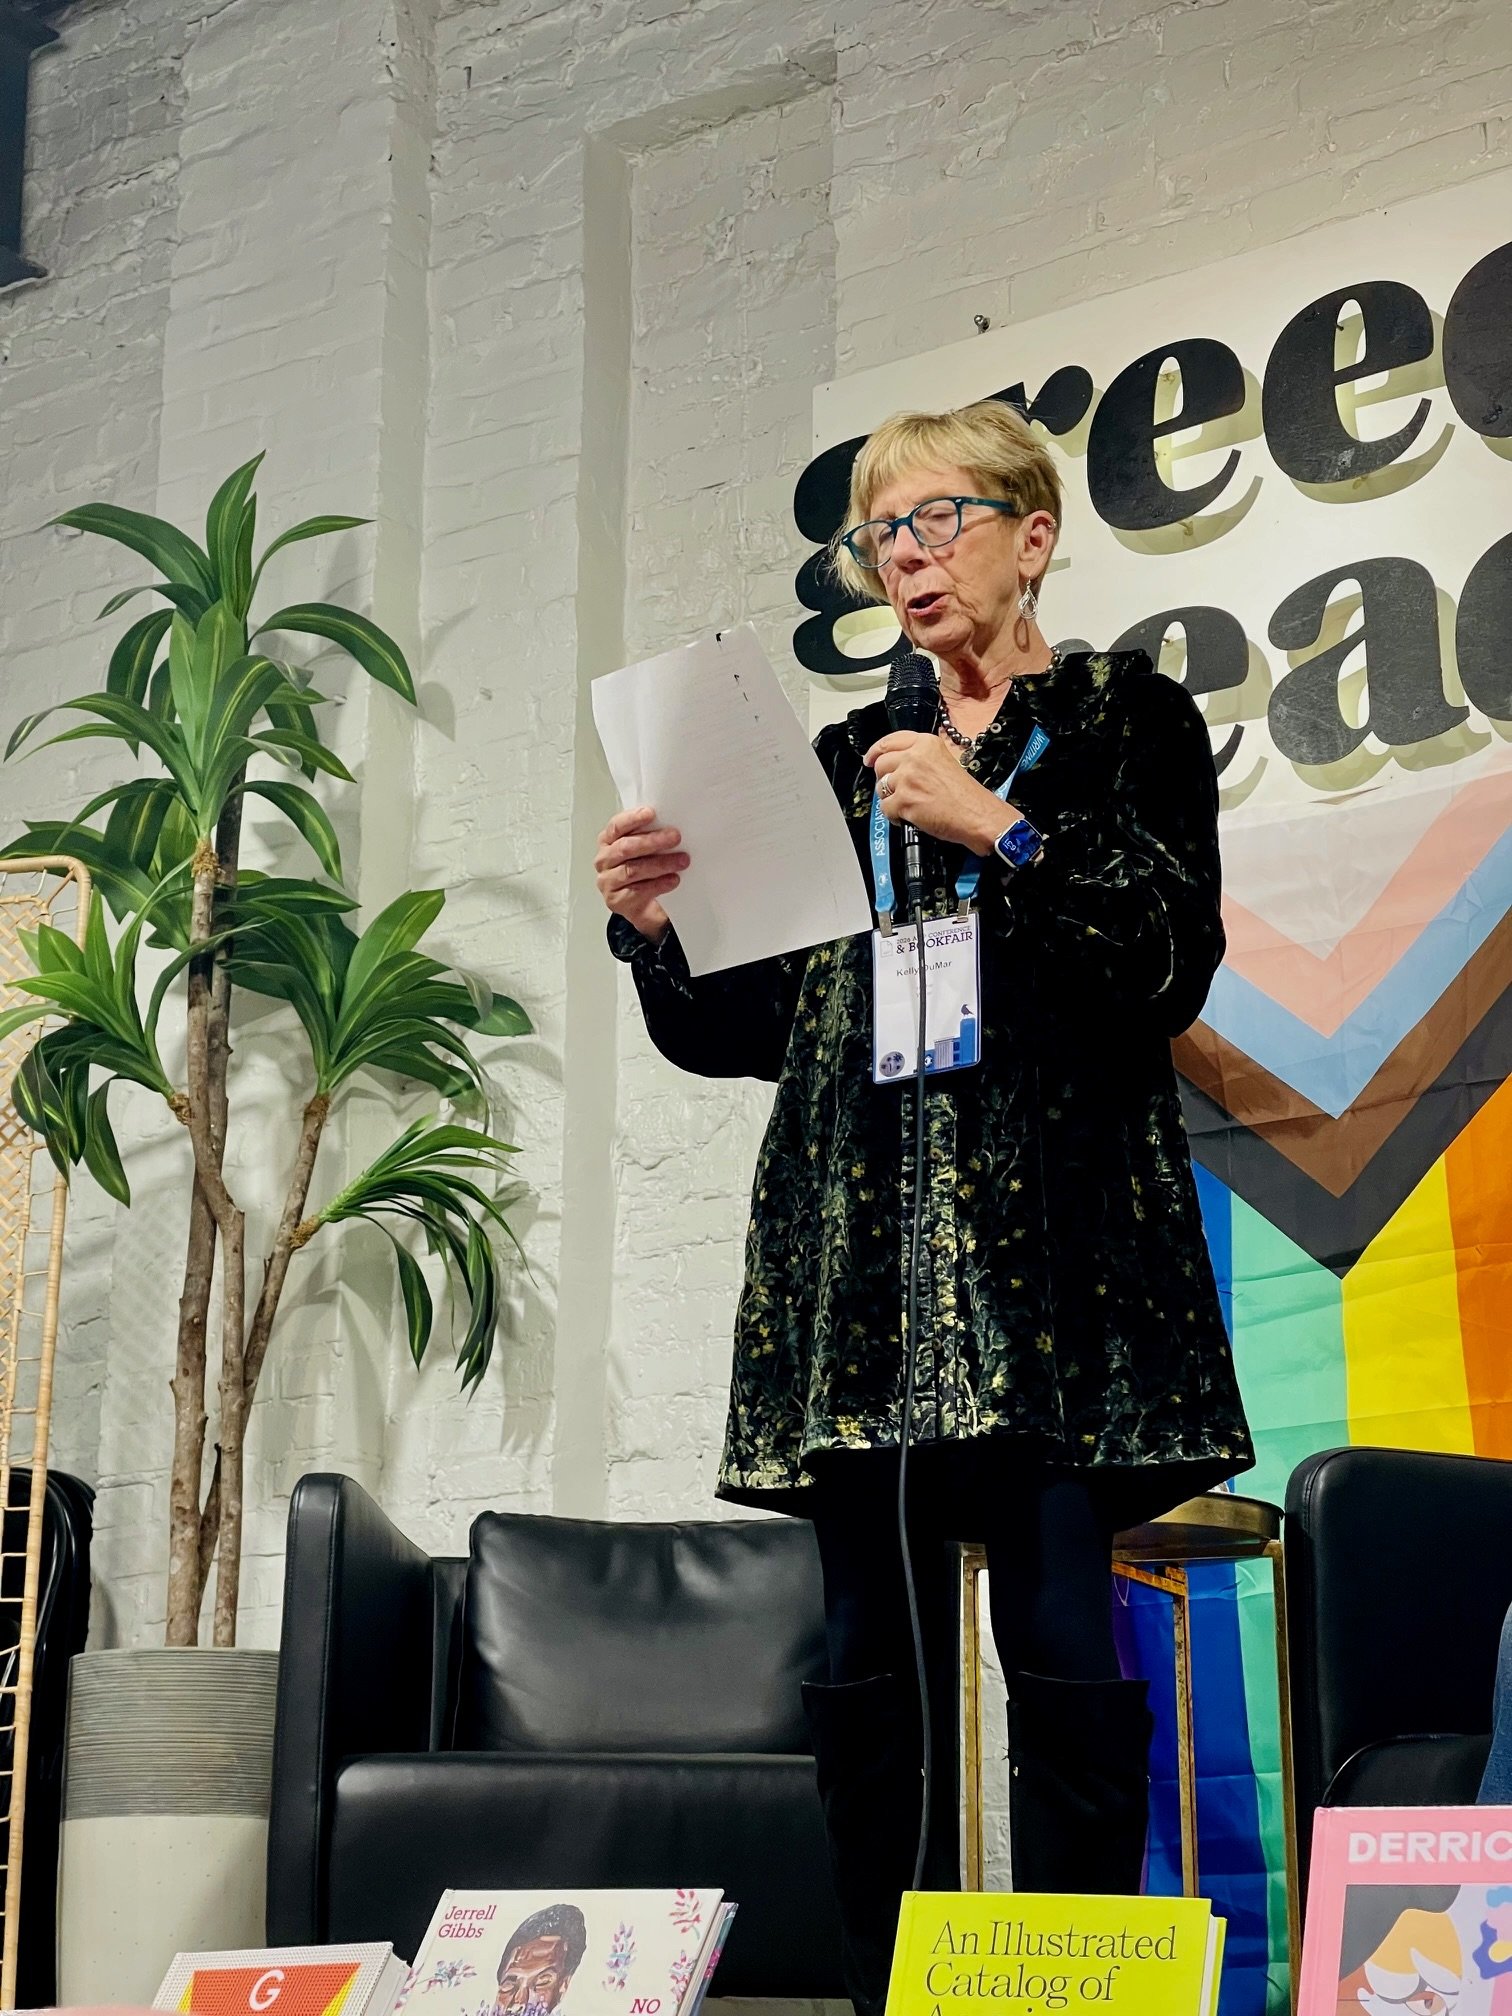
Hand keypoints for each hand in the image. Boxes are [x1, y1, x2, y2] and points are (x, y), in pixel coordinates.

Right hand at [595, 807, 687, 944]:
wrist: (645, 908)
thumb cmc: (645, 873)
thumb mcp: (646, 850)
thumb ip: (650, 836)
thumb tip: (671, 825)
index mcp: (608, 841)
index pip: (616, 826)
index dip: (633, 819)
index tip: (651, 813)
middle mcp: (604, 860)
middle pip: (625, 848)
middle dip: (652, 841)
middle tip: (674, 837)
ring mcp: (608, 882)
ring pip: (632, 870)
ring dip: (660, 864)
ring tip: (681, 861)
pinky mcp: (616, 901)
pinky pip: (638, 891)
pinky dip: (658, 884)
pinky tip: (673, 880)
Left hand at [863, 732, 1015, 852]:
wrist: (978, 815)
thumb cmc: (967, 795)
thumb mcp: (944, 761)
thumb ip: (920, 758)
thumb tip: (897, 765)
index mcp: (926, 743)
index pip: (890, 741)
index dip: (876, 751)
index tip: (870, 759)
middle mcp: (915, 757)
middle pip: (881, 764)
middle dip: (885, 778)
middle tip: (895, 789)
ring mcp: (908, 778)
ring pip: (881, 787)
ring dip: (890, 798)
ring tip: (909, 804)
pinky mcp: (904, 800)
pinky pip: (885, 808)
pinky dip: (895, 816)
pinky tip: (910, 816)